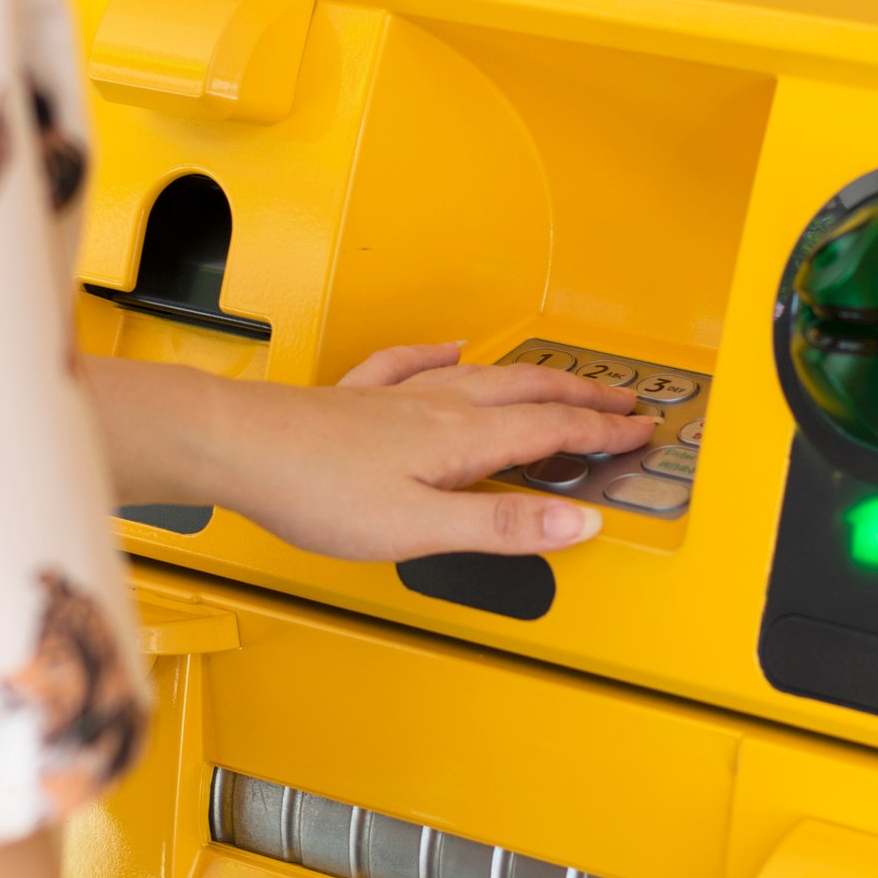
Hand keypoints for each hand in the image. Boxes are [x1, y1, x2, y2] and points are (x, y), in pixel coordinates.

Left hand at [82, 345, 654, 561]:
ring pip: (480, 376)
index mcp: (459, 440)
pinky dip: (440, 354)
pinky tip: (447, 348)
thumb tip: (579, 523)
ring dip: (530, 376)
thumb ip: (501, 526)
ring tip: (559, 377)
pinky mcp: (355, 399)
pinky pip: (411, 364)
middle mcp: (434, 407)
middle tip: (622, 401)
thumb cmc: (315, 490)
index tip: (642, 430)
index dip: (602, 431)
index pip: (551, 429)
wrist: (235, 447)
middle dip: (581, 395)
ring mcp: (394, 397)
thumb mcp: (420, 528)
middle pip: (526, 391)